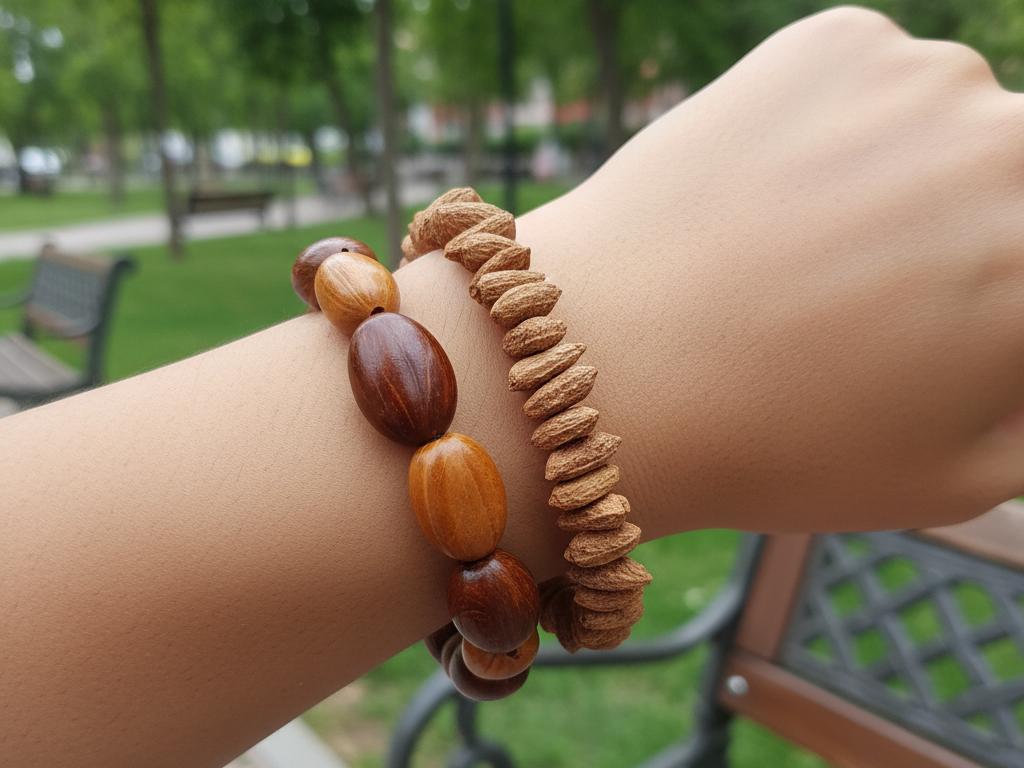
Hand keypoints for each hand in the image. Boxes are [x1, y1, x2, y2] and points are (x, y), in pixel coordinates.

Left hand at [520, 7, 1023, 532]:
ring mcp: (925, 81)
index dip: (985, 299)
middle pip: (1012, 176)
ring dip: (910, 172)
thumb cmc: (777, 443)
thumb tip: (1021, 358)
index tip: (934, 318)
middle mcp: (1015, 149)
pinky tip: (770, 195)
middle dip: (969, 231)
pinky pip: (871, 84)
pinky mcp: (837, 42)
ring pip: (952, 123)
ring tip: (807, 247)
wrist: (603, 367)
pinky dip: (839, 128)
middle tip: (878, 285)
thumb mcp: (954, 475)